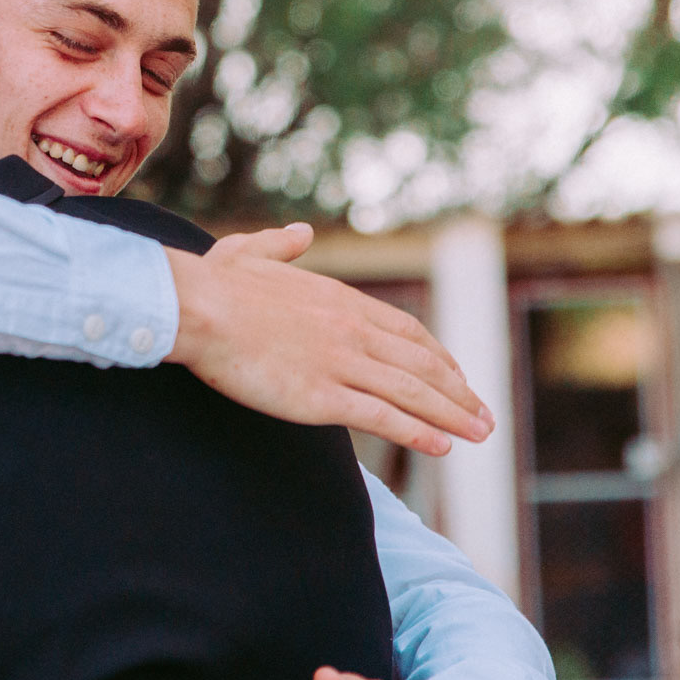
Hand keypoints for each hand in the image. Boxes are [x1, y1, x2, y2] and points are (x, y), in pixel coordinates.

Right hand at [164, 226, 491, 455]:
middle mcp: (352, 331)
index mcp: (340, 299)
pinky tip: (441, 447)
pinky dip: (417, 432)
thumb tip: (299, 233)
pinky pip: (382, 417)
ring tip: (479, 435)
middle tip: (483, 416)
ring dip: (452, 415)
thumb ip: (282, 245)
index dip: (439, 357)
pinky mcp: (322, 397)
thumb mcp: (252, 252)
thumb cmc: (215, 283)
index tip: (458, 376)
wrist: (197, 307)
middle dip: (459, 392)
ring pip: (413, 392)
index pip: (407, 332)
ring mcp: (340, 364)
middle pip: (422, 364)